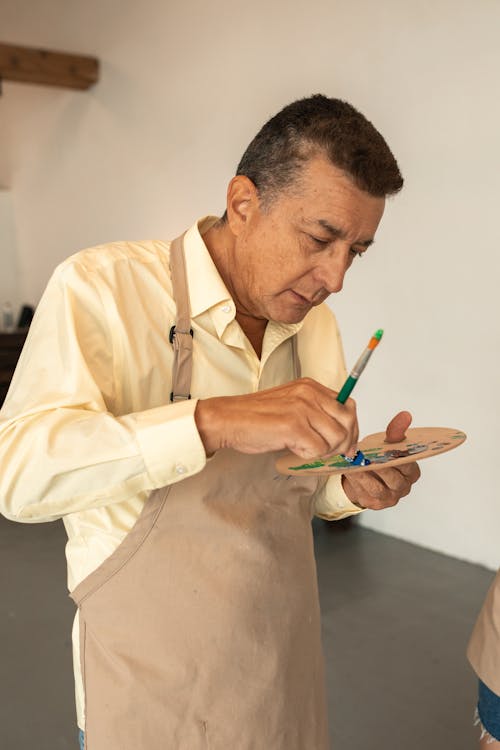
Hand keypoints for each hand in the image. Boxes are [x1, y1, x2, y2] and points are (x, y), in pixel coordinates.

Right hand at [195, 377, 357, 458]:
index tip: (348, 444)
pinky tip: (294, 450)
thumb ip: (315, 412)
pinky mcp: (294, 426)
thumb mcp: (291, 405)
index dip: (351, 428)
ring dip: (325, 451)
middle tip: (336, 455)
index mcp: (310, 386)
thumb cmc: (256, 417)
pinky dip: (308, 456)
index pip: (348, 405)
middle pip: (348, 422)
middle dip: (345, 443)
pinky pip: (319, 450)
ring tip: (305, 449)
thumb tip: (343, 434)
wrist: (228, 420)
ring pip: (337, 438)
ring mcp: (302, 408)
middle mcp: (309, 394)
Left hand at [341, 411, 420, 509]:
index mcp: (411, 472)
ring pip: (376, 488)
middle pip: (393, 479)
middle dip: (379, 467)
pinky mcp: (373, 504)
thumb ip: (396, 432)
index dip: (397, 456)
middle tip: (366, 457)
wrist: (364, 477)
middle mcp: (403, 487)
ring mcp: (389, 498)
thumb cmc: (379, 459)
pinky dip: (355, 481)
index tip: (385, 448)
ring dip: (364, 474)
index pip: (408, 465)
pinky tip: (348, 471)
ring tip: (353, 463)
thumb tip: (405, 415)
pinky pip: (364, 493)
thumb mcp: (387, 444)